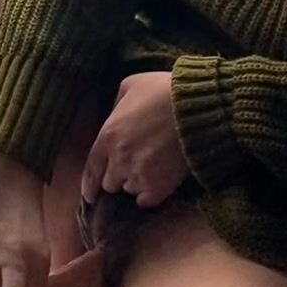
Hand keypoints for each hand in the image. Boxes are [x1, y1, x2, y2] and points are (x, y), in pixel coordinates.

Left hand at [80, 71, 189, 209]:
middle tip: (132, 167)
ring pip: (129, 191)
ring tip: (149, 171)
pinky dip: (150, 195)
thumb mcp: (130, 85)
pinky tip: (157, 184)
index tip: (90, 196)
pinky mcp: (159, 187)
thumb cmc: (163, 91)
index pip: (91, 170)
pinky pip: (147, 201)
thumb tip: (115, 116)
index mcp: (107, 136)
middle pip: (109, 184)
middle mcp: (119, 160)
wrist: (197, 108)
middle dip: (117, 176)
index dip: (89, 186)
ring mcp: (138, 175)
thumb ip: (117, 104)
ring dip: (135, 183)